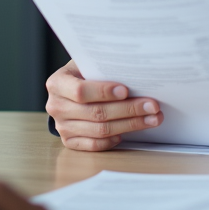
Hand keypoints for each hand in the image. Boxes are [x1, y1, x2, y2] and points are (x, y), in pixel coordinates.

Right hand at [44, 60, 163, 150]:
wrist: (68, 91)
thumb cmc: (84, 74)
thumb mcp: (87, 64)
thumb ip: (103, 68)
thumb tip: (136, 74)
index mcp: (57, 83)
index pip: (81, 91)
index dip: (104, 92)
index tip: (126, 90)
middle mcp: (56, 106)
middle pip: (96, 113)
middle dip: (128, 109)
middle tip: (152, 106)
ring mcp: (62, 126)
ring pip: (100, 130)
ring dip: (130, 125)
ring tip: (152, 119)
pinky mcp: (70, 141)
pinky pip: (94, 145)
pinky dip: (113, 140)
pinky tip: (128, 132)